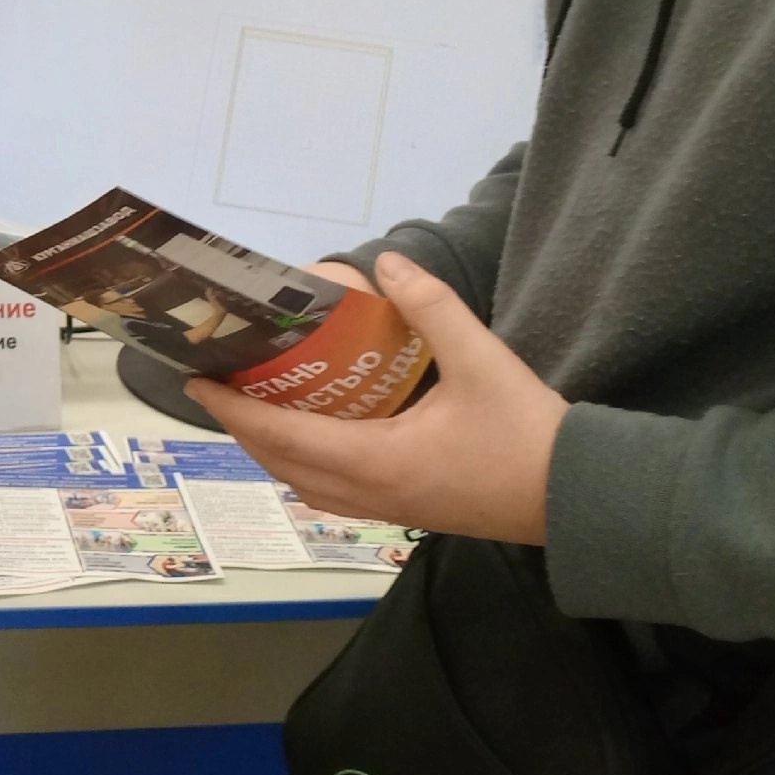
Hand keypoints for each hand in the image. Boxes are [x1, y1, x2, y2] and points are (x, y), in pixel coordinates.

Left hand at [186, 252, 567, 544]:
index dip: (232, 409)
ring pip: (304, 484)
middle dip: (241, 426)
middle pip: (281, 464)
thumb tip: (387, 263)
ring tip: (254, 407)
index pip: (280, 436)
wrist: (577, 498)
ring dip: (271, 449)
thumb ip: (433, 307)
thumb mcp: (482, 359)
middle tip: (219, 384)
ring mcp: (386, 509)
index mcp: (375, 462)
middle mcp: (369, 493)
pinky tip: (312, 436)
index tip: (197, 380)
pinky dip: (304, 465)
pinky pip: (332, 492)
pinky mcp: (405, 511)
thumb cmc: (527, 434)